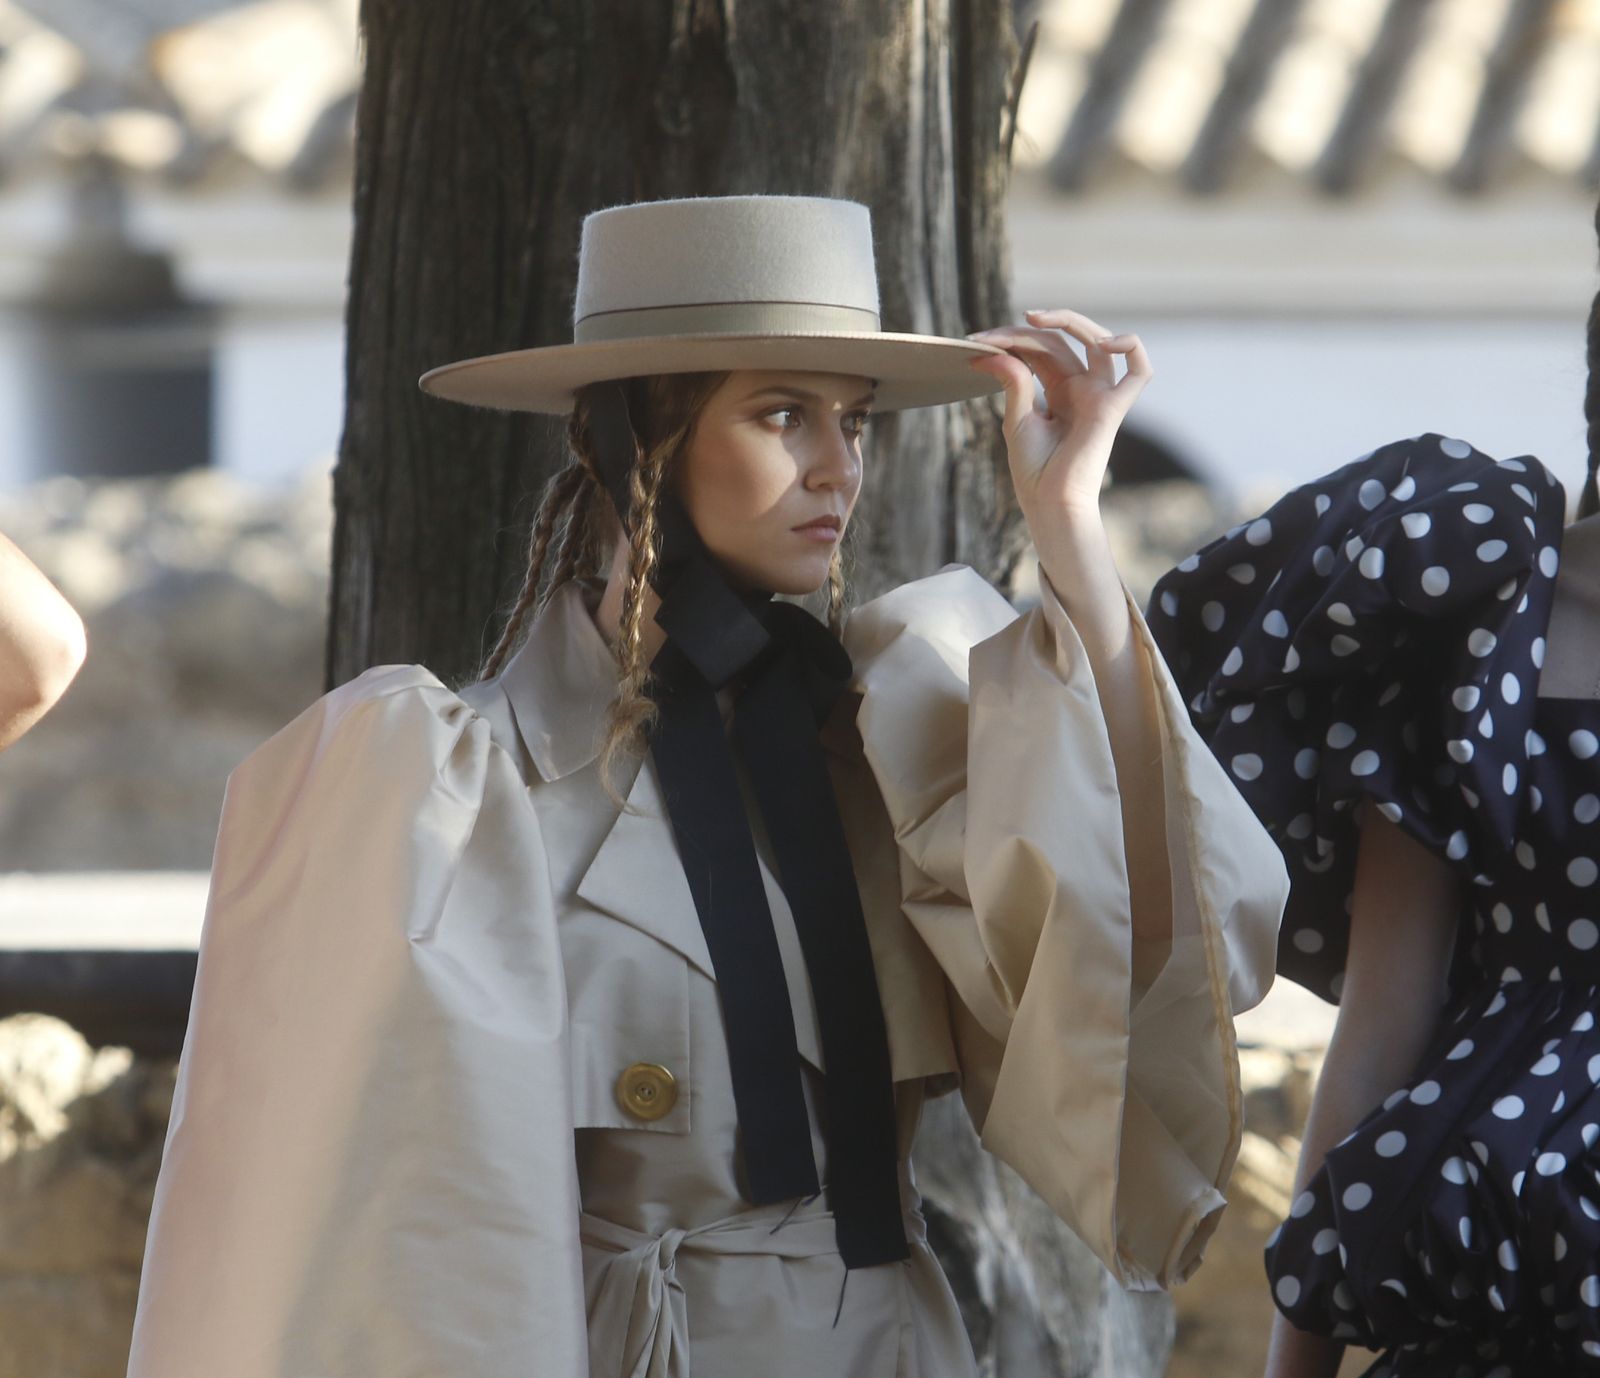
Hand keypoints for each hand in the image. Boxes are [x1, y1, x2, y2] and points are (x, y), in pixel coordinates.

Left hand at [967, 308, 1151, 518]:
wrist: (1049, 503)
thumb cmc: (1035, 471)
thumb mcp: (1016, 419)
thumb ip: (1012, 381)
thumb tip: (994, 351)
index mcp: (1060, 391)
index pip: (1041, 349)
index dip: (1010, 340)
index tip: (975, 344)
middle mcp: (1082, 388)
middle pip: (1060, 341)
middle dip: (1024, 332)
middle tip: (989, 335)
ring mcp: (1100, 394)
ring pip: (1096, 340)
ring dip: (1068, 320)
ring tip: (1031, 318)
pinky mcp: (1114, 407)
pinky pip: (1139, 370)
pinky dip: (1131, 346)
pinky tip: (1103, 340)